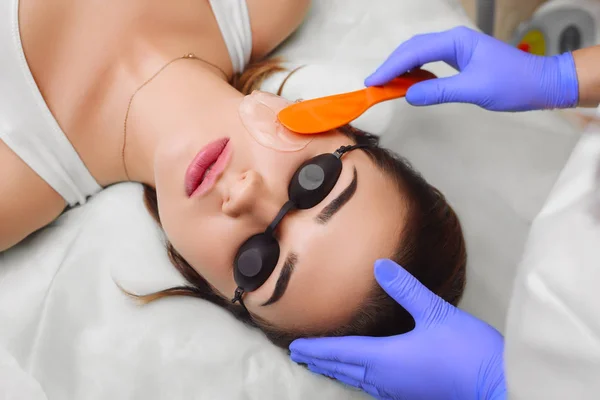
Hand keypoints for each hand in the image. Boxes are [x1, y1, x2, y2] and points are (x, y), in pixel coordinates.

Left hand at [289, 259, 506, 399]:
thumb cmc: (466, 349)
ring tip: (322, 365)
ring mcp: (398, 389)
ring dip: (337, 371)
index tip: (295, 347)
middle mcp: (386, 377)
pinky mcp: (412, 394)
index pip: (341, 351)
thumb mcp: (436, 312)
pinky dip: (356, 379)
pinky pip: (373, 388)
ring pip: (357, 380)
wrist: (497, 385)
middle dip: (320, 360)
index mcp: (386, 357)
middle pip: (344, 368)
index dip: (317, 348)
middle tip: (299, 355)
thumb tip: (380, 264)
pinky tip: (362, 378)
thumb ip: (406, 288)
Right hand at [365, 26, 578, 110]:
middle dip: (391, 66)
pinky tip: (409, 84)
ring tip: (386, 85)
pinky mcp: (460, 59)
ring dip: (402, 68)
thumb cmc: (512, 84)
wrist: (541, 84)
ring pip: (420, 54)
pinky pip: (430, 62)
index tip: (373, 82)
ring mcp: (457, 48)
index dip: (391, 67)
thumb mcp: (474, 89)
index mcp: (456, 41)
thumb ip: (439, 91)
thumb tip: (408, 95)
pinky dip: (415, 72)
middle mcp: (454, 40)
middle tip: (373, 84)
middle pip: (413, 48)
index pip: (414, 52)